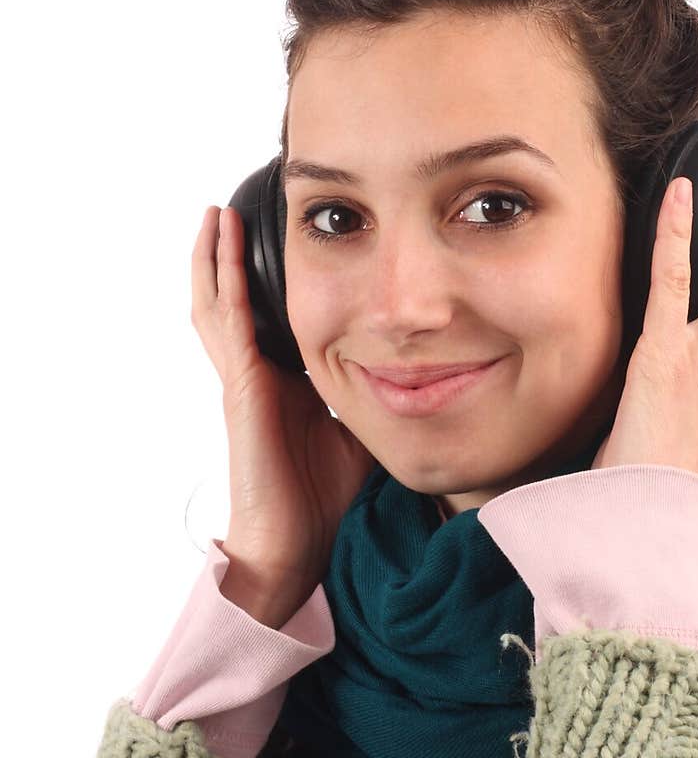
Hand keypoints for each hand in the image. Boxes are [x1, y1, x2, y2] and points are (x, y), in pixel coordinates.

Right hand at [191, 205, 377, 622]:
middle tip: (229, 212)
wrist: (294, 545)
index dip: (265, 282)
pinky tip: (226, 241)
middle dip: (228, 258)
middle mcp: (255, 374)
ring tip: (216, 215)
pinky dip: (226, 276)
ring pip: (216, 302)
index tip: (280, 245)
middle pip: (230, 302)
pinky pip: (229, 318)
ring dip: (216, 257)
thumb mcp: (361, 430)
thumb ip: (377, 397)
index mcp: (280, 384)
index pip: (268, 319)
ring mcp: (242, 377)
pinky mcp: (241, 384)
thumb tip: (422, 373)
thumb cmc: (325, 499)